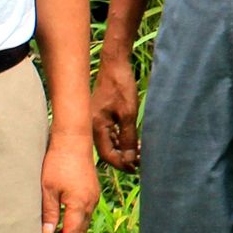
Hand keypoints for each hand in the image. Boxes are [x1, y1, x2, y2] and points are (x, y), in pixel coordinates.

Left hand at [41, 132, 98, 232]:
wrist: (73, 140)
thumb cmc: (58, 162)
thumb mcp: (47, 189)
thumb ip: (49, 213)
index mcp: (79, 204)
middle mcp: (90, 203)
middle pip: (80, 232)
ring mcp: (93, 197)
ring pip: (84, 223)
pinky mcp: (92, 191)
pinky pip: (85, 213)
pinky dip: (76, 223)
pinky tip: (65, 224)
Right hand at [92, 57, 140, 171]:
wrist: (115, 64)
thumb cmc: (121, 86)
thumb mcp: (128, 113)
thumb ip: (128, 137)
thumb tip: (130, 159)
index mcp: (95, 126)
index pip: (107, 155)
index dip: (122, 163)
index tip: (137, 168)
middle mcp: (92, 126)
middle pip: (107, 151)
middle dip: (124, 158)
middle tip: (141, 163)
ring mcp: (96, 121)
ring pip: (109, 143)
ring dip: (124, 149)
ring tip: (140, 153)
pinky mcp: (101, 116)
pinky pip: (110, 134)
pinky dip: (121, 140)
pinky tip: (134, 141)